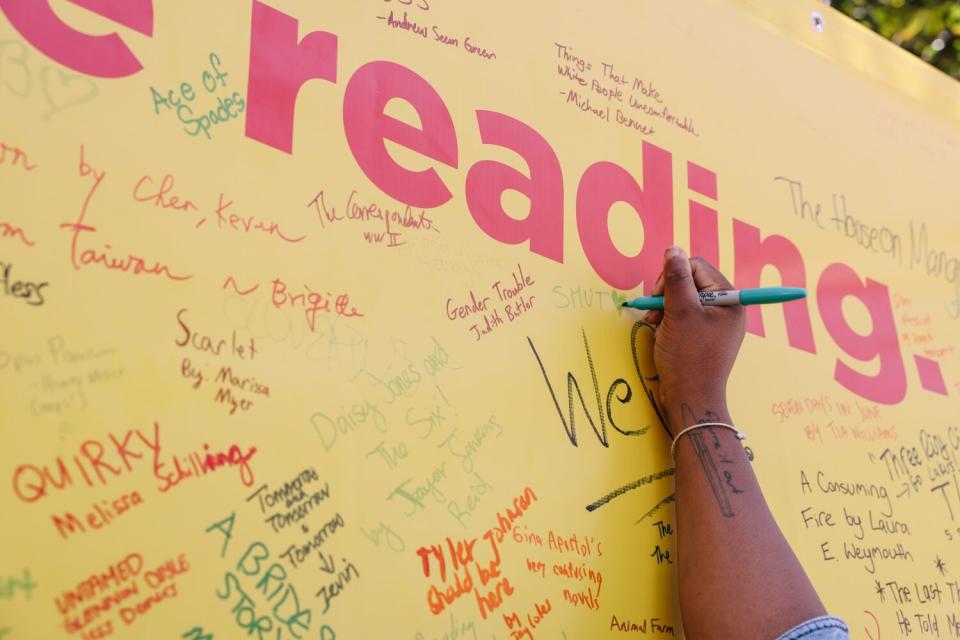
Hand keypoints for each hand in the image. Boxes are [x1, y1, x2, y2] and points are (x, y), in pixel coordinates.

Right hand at [645, 246, 745, 432]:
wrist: (691, 399)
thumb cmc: (688, 357)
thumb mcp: (679, 312)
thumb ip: (675, 278)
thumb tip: (673, 248)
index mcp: (730, 300)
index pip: (697, 267)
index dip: (673, 275)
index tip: (657, 296)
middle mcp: (728, 310)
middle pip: (692, 281)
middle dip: (668, 293)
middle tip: (653, 312)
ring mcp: (717, 325)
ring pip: (685, 299)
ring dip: (665, 307)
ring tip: (654, 324)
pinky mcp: (705, 337)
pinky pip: (686, 316)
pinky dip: (670, 320)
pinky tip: (659, 332)